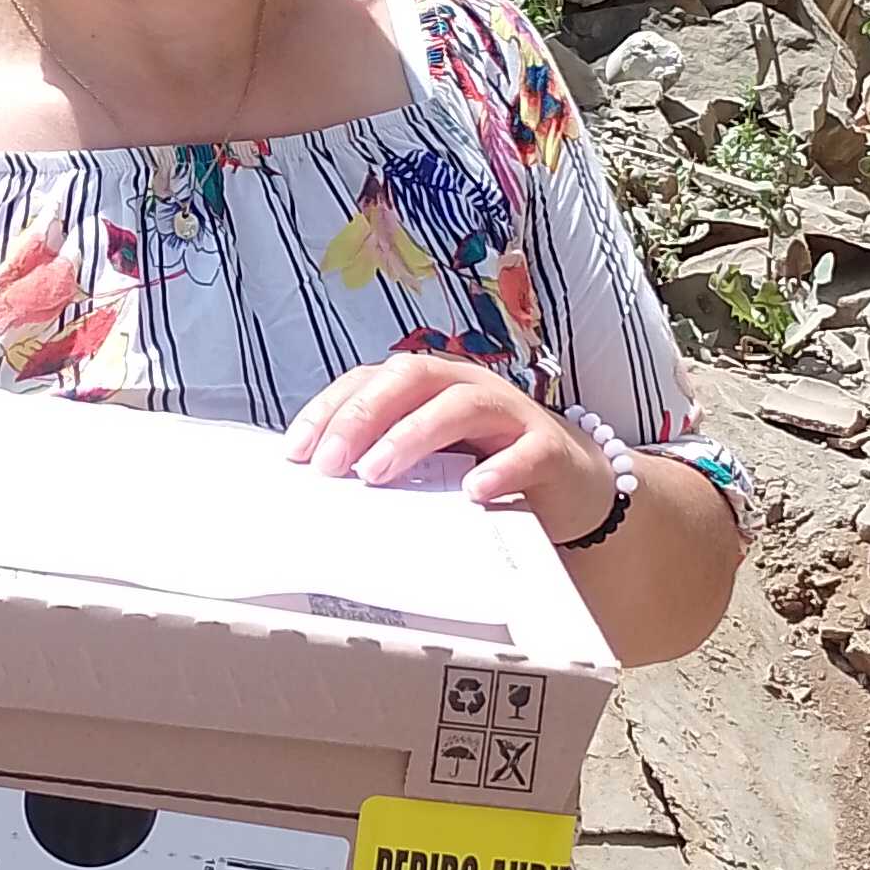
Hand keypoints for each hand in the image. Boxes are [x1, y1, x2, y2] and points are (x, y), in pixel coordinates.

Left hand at [283, 354, 613, 547]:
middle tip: (332, 463)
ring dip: (413, 435)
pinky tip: (473, 492)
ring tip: (379, 471)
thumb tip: (323, 478)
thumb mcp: (432, 457)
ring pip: (460, 405)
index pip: (372, 379)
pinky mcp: (550, 447)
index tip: (297, 451)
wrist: (572, 481)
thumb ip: (388, 455)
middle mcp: (467, 386)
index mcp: (430, 386)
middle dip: (363, 416)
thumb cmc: (488, 464)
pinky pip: (526, 452)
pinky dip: (499, 469)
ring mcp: (510, 413)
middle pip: (411, 378)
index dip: (331, 410)